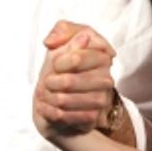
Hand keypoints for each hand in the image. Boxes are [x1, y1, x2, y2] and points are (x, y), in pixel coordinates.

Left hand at [33, 20, 117, 137]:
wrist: (66, 98)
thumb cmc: (64, 67)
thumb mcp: (63, 42)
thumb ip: (62, 31)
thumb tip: (53, 40)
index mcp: (102, 55)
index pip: (76, 58)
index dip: (59, 62)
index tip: (55, 64)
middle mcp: (106, 78)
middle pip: (68, 81)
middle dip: (50, 82)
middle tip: (47, 82)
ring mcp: (101, 99)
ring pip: (64, 100)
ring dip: (48, 97)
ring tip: (45, 94)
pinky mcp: (93, 118)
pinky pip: (64, 116)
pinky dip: (49, 111)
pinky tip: (46, 107)